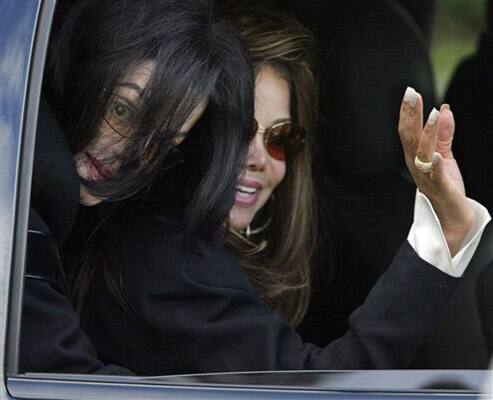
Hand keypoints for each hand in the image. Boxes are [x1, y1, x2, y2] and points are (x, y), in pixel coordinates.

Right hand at [398, 87, 473, 255]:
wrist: (450, 217)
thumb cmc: (445, 186)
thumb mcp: (444, 155)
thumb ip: (443, 133)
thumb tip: (444, 109)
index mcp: (415, 156)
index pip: (408, 131)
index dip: (408, 112)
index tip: (410, 92)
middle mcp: (416, 165)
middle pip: (410, 137)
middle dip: (411, 116)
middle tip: (412, 95)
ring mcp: (426, 176)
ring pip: (423, 152)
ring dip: (427, 133)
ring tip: (433, 115)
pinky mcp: (440, 187)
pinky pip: (436, 175)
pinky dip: (436, 165)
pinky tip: (438, 154)